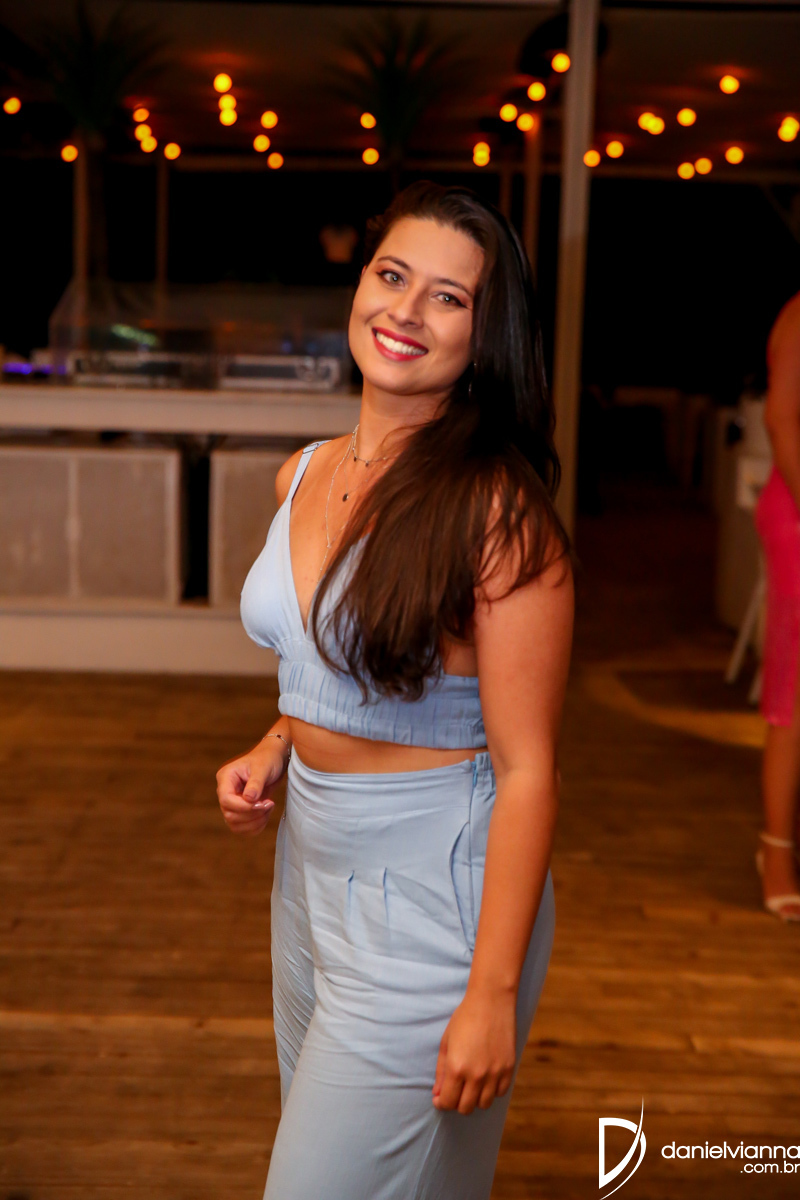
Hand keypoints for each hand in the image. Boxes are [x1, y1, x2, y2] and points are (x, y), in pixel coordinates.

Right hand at [216, 738, 286, 835]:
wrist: (275, 759)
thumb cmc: (268, 759)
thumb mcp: (263, 767)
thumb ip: (255, 783)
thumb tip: (248, 799)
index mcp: (226, 777)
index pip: (226, 800)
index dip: (243, 806)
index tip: (262, 802)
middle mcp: (225, 791)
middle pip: (229, 815)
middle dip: (252, 814)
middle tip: (269, 804)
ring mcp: (232, 802)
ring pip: (235, 825)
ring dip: (254, 822)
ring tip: (269, 807)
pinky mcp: (240, 811)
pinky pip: (242, 828)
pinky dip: (256, 827)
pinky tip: (266, 814)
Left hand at [432, 987, 515, 1113]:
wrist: (491, 1001)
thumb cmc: (465, 1018)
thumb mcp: (446, 1042)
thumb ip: (441, 1071)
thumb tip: (438, 1094)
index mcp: (456, 1068)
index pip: (448, 1102)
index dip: (442, 1102)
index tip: (441, 1097)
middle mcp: (476, 1075)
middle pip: (465, 1108)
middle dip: (457, 1102)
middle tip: (456, 1090)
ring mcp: (494, 1073)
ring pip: (484, 1104)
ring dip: (475, 1099)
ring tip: (471, 1085)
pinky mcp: (509, 1069)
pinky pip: (499, 1093)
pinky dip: (491, 1091)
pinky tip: (486, 1079)